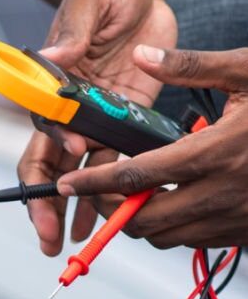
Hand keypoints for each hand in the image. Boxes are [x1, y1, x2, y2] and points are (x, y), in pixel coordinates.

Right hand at [18, 0, 176, 255]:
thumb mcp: (90, 1)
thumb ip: (72, 32)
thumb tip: (55, 59)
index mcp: (51, 82)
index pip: (42, 122)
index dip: (54, 143)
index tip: (74, 153)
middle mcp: (67, 108)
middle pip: (48, 164)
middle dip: (46, 203)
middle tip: (49, 238)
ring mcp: (94, 118)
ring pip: (79, 174)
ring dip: (75, 211)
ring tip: (77, 246)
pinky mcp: (124, 121)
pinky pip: (114, 165)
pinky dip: (109, 196)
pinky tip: (109, 223)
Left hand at [56, 45, 247, 249]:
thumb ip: (191, 66)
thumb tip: (141, 56)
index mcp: (218, 152)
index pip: (138, 177)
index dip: (95, 183)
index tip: (66, 182)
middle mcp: (226, 193)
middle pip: (146, 221)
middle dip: (114, 211)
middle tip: (100, 190)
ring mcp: (240, 218)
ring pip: (169, 238)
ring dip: (143, 223)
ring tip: (134, 195)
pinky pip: (198, 242)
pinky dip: (176, 228)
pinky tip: (175, 200)